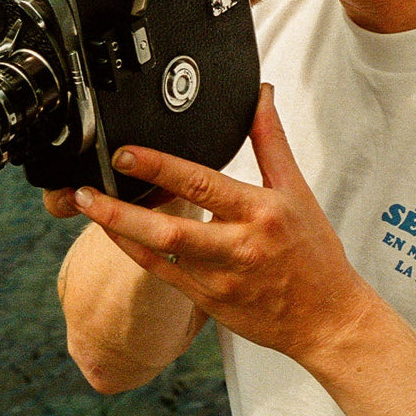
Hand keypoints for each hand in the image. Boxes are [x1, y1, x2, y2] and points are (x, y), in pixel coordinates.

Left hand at [66, 84, 372, 363]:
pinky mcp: (208, 301)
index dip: (160, 167)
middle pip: (172, 228)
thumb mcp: (298, 192)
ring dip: (119, 228)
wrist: (327, 318)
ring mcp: (220, 278)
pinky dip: (135, 252)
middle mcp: (239, 247)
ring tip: (87, 205)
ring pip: (159, 253)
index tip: (125, 153)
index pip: (203, 184)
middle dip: (123, 208)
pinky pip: (162, 274)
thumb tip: (261, 97)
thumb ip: (271, 142)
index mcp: (262, 213)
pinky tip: (115, 233)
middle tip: (87, 187)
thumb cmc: (315, 256)